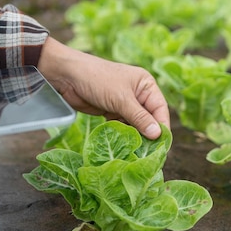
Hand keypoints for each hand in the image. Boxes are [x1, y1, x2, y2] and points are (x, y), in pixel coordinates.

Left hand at [38, 37, 169, 139]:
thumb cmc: (98, 80)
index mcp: (145, 85)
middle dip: (149, 133)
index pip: (160, 109)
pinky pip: (123, 125)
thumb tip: (157, 134)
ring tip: (137, 152)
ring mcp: (124, 103)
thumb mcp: (121, 99)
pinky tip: (124, 146)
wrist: (68, 77)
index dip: (162, 126)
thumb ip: (140, 117)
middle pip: (149, 118)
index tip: (162, 145)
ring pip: (135, 124)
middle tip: (150, 153)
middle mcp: (137, 94)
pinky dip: (123, 134)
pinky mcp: (112, 111)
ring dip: (136, 136)